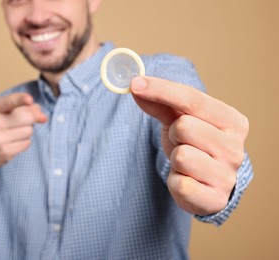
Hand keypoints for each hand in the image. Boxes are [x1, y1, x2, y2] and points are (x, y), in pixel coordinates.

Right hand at [0, 93, 46, 195]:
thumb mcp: (2, 113)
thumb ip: (23, 108)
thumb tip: (42, 115)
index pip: (9, 102)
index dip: (20, 99)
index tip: (29, 99)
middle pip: (27, 117)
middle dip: (31, 118)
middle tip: (23, 121)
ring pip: (29, 131)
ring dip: (27, 131)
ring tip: (13, 133)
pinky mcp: (5, 152)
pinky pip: (27, 144)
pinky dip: (24, 142)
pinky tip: (12, 142)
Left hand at [131, 77, 248, 214]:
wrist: (208, 185)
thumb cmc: (195, 145)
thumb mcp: (179, 120)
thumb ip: (161, 102)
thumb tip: (136, 84)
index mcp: (233, 121)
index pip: (193, 99)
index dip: (161, 90)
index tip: (136, 84)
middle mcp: (236, 148)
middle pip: (184, 126)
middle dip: (174, 134)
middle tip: (182, 143)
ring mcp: (227, 176)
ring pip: (182, 156)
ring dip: (175, 159)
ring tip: (185, 163)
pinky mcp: (215, 199)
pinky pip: (180, 184)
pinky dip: (176, 181)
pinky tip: (186, 181)